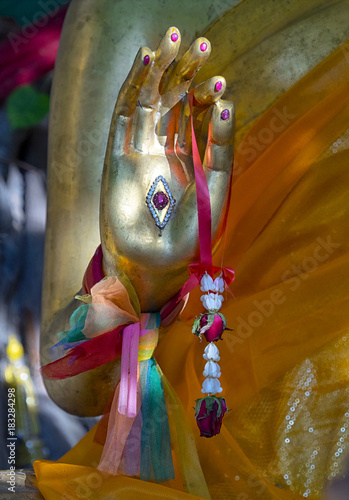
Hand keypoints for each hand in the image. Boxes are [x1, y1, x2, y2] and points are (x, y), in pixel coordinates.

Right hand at [100, 27, 233, 310]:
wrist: (157, 260)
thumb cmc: (191, 232)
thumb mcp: (216, 187)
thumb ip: (221, 148)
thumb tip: (229, 104)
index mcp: (191, 155)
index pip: (197, 113)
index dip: (207, 94)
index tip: (219, 83)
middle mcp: (165, 147)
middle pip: (173, 99)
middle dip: (185, 70)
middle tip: (199, 43)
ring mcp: (141, 149)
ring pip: (148, 99)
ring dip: (159, 70)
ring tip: (172, 40)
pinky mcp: (118, 155)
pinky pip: (124, 114)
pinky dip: (133, 87)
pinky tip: (145, 63)